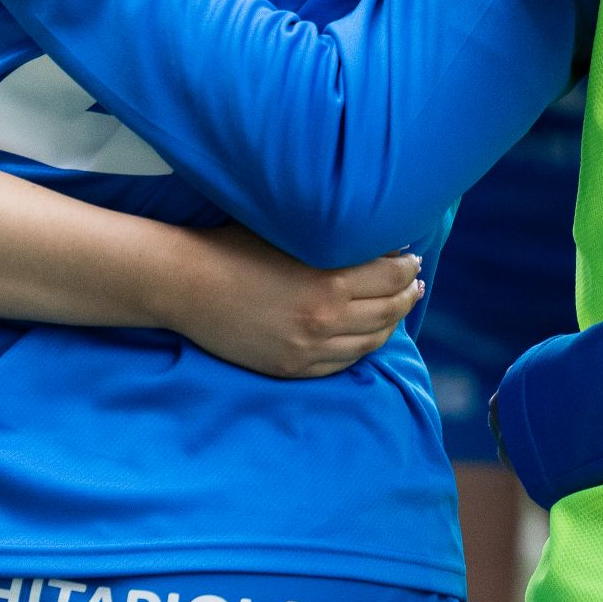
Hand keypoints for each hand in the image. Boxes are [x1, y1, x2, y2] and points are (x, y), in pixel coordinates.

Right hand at [165, 225, 423, 379]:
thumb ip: (335, 239)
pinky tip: (365, 336)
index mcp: (329, 281)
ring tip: (398, 310)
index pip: (391, 277)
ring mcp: (309, 349)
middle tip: (415, 284)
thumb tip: (377, 240)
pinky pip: (342, 364)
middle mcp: (325, 319)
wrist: (187, 284)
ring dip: (391, 323)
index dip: (407, 267)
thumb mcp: (290, 234)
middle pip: (388, 311)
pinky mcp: (293, 367)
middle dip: (407, 294)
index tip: (412, 258)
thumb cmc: (235, 246)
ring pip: (370, 342)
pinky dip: (361, 348)